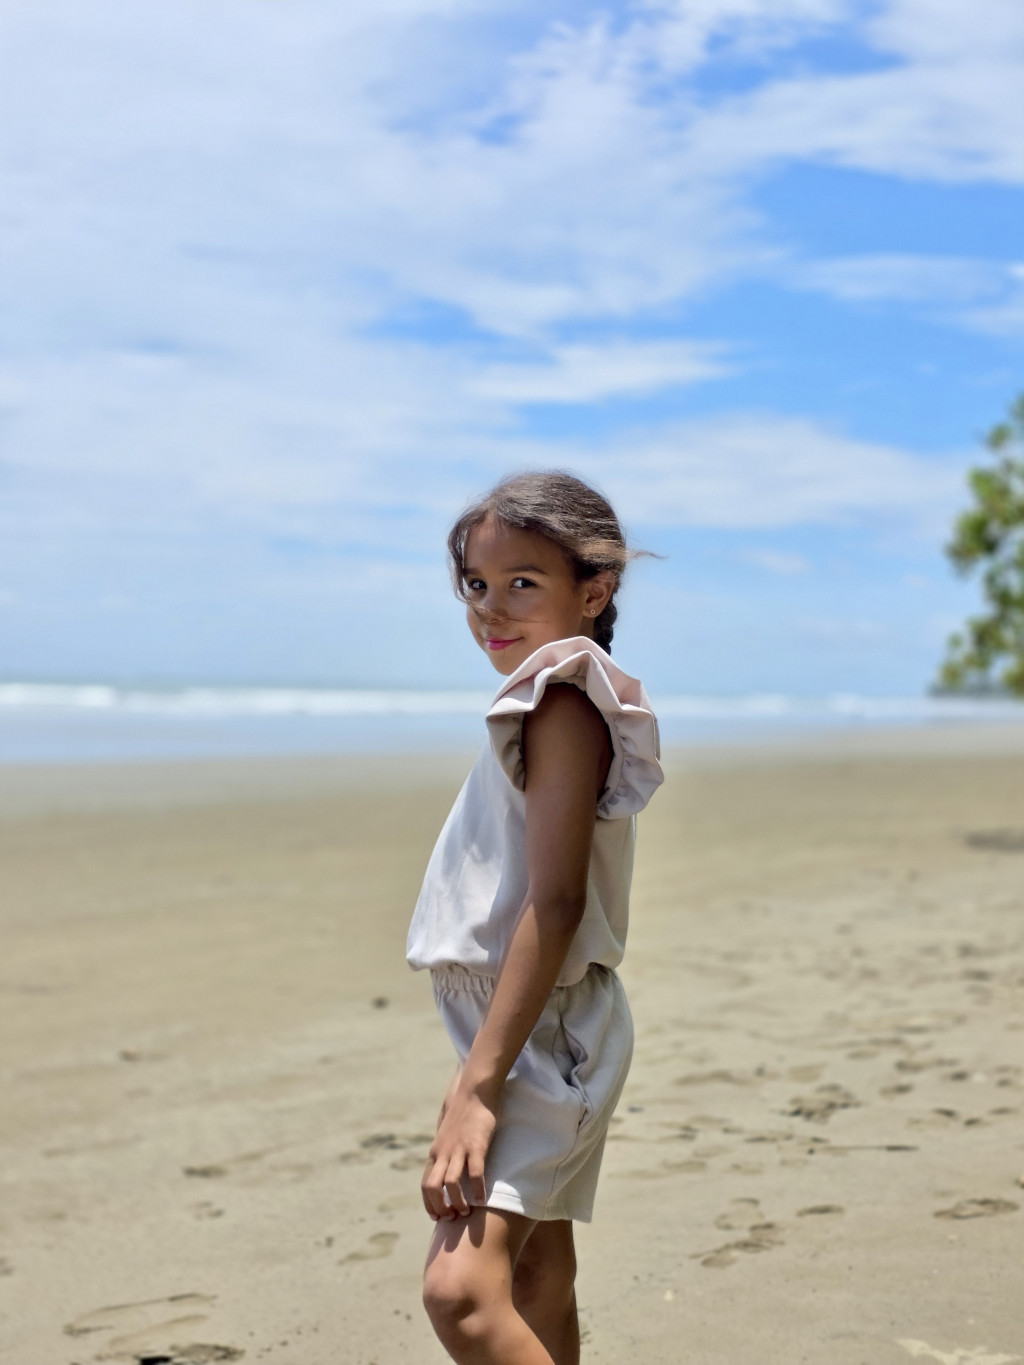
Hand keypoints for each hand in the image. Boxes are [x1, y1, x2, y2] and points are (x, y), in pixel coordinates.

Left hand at [421, 1071, 497, 1220]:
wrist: (473, 1091)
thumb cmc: (463, 1112)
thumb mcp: (446, 1134)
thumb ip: (444, 1150)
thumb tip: (444, 1165)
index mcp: (435, 1151)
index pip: (425, 1184)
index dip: (429, 1203)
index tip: (437, 1217)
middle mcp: (443, 1152)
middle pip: (433, 1187)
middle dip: (440, 1207)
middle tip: (451, 1218)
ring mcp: (459, 1149)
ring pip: (450, 1183)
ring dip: (456, 1202)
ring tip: (466, 1212)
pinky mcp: (476, 1145)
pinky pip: (474, 1173)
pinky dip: (477, 1189)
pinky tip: (483, 1199)